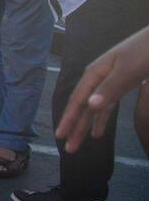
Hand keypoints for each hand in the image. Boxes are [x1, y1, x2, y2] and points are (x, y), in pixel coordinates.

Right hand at [54, 26, 148, 152]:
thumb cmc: (143, 51)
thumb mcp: (128, 70)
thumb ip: (110, 88)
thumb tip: (89, 106)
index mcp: (95, 74)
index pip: (78, 100)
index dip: (69, 119)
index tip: (60, 136)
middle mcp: (97, 78)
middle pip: (83, 106)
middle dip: (75, 127)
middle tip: (68, 148)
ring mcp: (108, 81)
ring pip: (94, 108)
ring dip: (86, 125)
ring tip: (78, 143)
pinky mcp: (119, 84)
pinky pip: (106, 106)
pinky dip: (101, 119)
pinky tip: (98, 131)